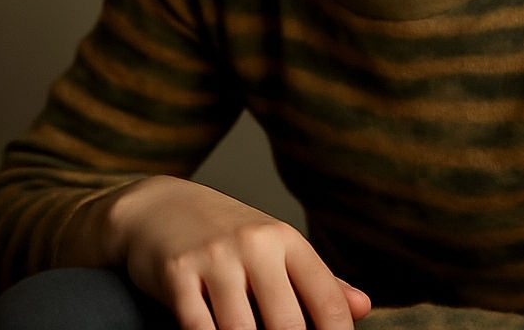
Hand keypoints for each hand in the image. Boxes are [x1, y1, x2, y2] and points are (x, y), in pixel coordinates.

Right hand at [106, 176, 370, 329]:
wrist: (159, 206)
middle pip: (286, 324)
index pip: (326, 299)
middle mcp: (255, 244)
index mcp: (285, 239)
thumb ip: (316, 280)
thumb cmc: (227, 235)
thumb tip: (364, 307)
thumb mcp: (274, 247)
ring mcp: (215, 258)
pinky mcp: (177, 274)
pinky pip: (198, 329)